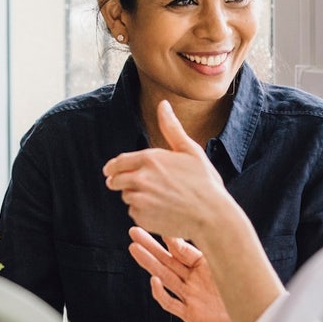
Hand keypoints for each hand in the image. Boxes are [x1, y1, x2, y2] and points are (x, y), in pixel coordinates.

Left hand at [104, 100, 233, 239]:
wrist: (211, 215)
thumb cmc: (205, 181)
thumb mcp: (190, 150)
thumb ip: (171, 127)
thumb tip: (163, 104)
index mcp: (150, 158)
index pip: (117, 162)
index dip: (113, 167)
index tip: (111, 171)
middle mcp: (140, 178)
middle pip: (115, 181)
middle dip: (122, 182)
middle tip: (137, 185)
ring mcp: (140, 199)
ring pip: (126, 197)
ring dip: (136, 196)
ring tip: (158, 197)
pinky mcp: (142, 217)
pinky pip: (134, 213)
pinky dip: (143, 212)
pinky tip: (161, 210)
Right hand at [129, 226, 237, 321]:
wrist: (256, 313)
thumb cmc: (247, 285)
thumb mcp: (225, 261)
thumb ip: (209, 248)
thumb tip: (194, 227)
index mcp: (204, 265)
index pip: (181, 249)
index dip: (169, 238)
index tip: (158, 223)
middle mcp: (195, 279)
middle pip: (167, 261)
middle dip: (150, 247)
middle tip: (134, 232)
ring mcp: (191, 296)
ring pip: (165, 277)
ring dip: (149, 264)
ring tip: (134, 249)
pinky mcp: (191, 314)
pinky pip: (171, 304)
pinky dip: (161, 293)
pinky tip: (153, 281)